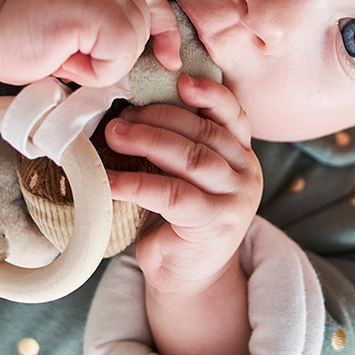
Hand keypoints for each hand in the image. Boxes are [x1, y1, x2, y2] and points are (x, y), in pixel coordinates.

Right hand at [0, 0, 181, 86]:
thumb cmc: (19, 33)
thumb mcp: (77, 24)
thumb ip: (108, 24)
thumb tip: (148, 54)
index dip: (165, 29)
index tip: (169, 58)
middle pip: (143, 26)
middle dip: (112, 56)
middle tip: (68, 56)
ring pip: (132, 43)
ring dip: (99, 65)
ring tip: (62, 55)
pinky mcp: (94, 5)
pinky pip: (118, 55)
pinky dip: (94, 71)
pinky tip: (62, 59)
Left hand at [105, 75, 262, 294]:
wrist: (188, 275)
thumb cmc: (179, 217)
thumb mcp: (185, 174)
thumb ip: (178, 142)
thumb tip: (129, 108)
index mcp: (240, 151)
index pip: (232, 113)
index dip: (209, 93)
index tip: (180, 80)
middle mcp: (245, 171)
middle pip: (204, 132)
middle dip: (158, 118)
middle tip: (120, 118)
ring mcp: (235, 198)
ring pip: (192, 158)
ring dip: (148, 142)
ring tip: (114, 136)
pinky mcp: (215, 224)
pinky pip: (173, 195)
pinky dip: (136, 184)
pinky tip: (109, 181)